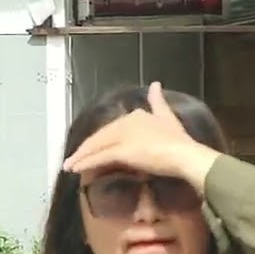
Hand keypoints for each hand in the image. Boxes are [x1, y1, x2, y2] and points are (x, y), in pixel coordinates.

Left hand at [63, 82, 218, 184]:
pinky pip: (100, 157)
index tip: (91, 150)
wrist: (185, 155)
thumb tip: (155, 84)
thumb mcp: (168, 117)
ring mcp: (123, 137)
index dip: (99, 140)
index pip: (111, 129)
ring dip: (81, 157)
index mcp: (135, 115)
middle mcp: (125, 122)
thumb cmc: (179, 141)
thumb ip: (159, 102)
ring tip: (69, 167)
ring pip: (97, 147)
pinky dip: (86, 162)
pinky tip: (76, 169)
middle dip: (85, 149)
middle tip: (73, 160)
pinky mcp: (122, 151)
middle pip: (100, 137)